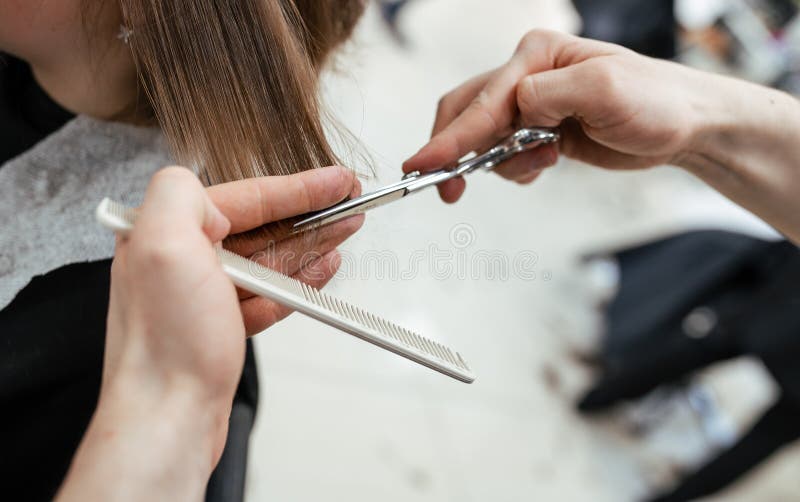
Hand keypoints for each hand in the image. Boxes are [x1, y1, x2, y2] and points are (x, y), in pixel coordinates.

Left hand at [58, 166, 361, 500]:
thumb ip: (180, 193)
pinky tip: (323, 269)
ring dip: (311, 244)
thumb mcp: (162, 245)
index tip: (336, 182)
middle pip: (259, 226)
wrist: (167, 419)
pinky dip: (297, 281)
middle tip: (350, 203)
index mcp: (161, 233)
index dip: (296, 188)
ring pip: (267, 259)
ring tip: (346, 231)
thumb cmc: (165, 344)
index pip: (242, 197)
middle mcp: (179, 261)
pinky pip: (267, 292)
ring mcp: (200, 296)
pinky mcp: (219, 326)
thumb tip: (211, 194)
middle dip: (309, 213)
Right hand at [403, 30, 703, 201]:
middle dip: (453, 152)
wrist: (684, 125)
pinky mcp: (538, 130)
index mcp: (538, 55)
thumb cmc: (656, 100)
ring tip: (544, 163)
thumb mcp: (607, 90)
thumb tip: (513, 109)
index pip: (483, 101)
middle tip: (443, 187)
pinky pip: (503, 154)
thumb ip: (550, 95)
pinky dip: (513, 168)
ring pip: (483, 139)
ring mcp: (531, 104)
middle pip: (466, 112)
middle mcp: (527, 75)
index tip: (422, 166)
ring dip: (497, 163)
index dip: (451, 138)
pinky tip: (544, 164)